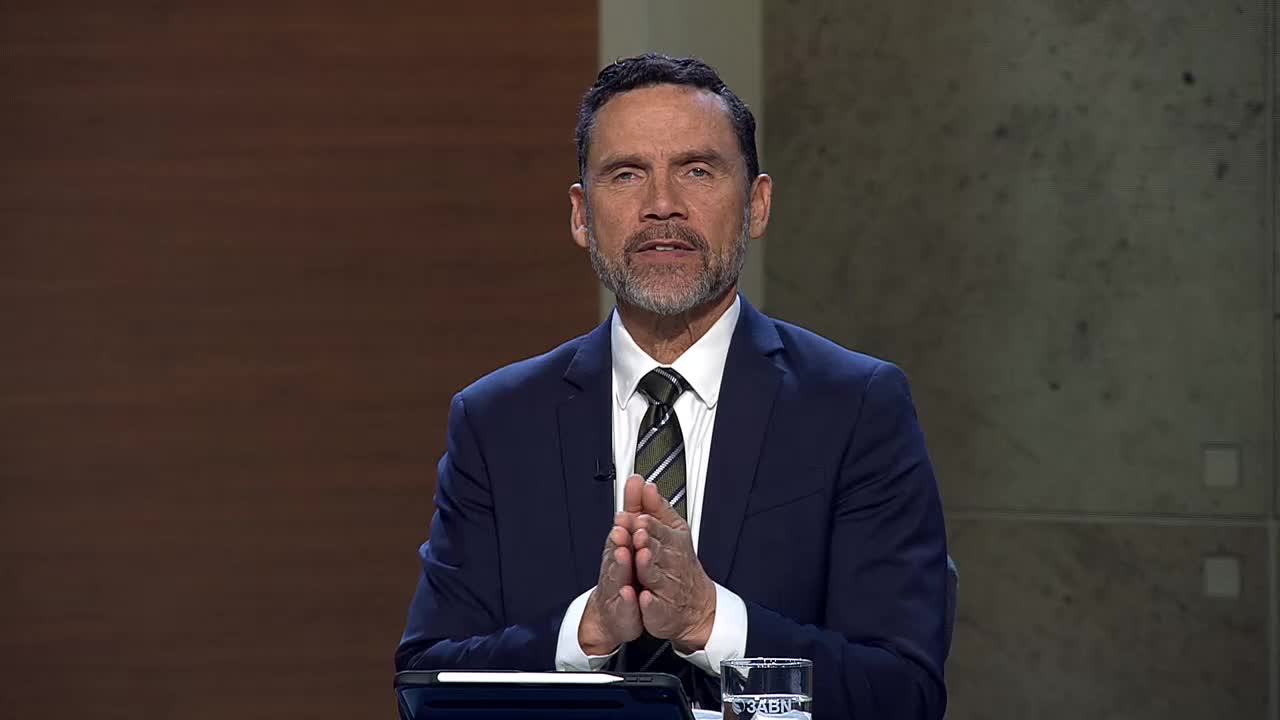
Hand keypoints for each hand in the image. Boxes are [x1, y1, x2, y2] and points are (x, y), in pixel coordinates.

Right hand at [578, 477, 645, 654]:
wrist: (618, 611)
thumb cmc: (626, 571)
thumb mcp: (634, 537)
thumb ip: (637, 509)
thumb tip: (639, 481)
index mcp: (620, 547)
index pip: (622, 531)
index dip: (625, 523)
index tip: (628, 512)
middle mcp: (615, 566)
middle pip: (615, 551)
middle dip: (619, 540)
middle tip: (623, 529)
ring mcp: (615, 588)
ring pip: (616, 575)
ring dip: (619, 564)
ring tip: (624, 554)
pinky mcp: (621, 610)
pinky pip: (624, 606)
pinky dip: (627, 600)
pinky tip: (631, 594)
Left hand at [632, 481, 716, 652]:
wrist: (696, 605)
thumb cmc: (680, 563)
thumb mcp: (672, 531)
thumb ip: (655, 508)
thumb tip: (645, 484)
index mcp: (672, 542)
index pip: (660, 530)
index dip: (650, 524)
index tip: (640, 517)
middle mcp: (670, 563)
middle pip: (658, 550)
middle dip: (648, 542)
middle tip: (638, 534)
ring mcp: (667, 587)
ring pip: (656, 575)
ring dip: (649, 566)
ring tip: (641, 558)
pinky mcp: (661, 610)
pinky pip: (656, 606)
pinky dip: (650, 603)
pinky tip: (643, 597)